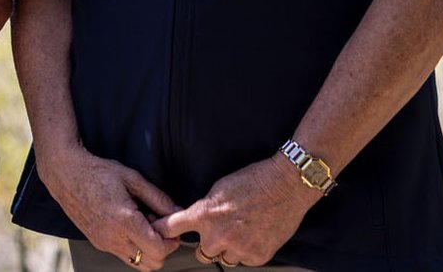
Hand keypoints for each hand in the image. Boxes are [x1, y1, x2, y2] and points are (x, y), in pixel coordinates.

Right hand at [38, 145, 180, 269]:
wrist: (66, 175)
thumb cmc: (99, 172)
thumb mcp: (133, 178)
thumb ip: (158, 198)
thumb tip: (178, 212)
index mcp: (124, 220)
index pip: (159, 249)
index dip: (171, 239)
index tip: (167, 223)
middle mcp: (113, 238)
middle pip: (152, 263)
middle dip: (162, 247)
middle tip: (157, 225)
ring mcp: (104, 243)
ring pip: (138, 264)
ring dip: (148, 250)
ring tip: (143, 226)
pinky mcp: (98, 244)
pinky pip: (125, 256)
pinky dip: (134, 247)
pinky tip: (129, 226)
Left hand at [151, 155, 317, 266]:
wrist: (286, 185)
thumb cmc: (253, 181)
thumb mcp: (219, 188)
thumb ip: (205, 209)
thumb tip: (196, 220)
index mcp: (204, 215)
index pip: (171, 228)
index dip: (162, 230)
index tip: (156, 233)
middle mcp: (218, 236)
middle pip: (202, 252)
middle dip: (209, 243)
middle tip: (222, 230)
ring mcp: (238, 248)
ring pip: (224, 258)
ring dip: (228, 249)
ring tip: (242, 231)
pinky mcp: (257, 256)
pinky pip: (244, 260)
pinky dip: (247, 251)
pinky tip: (255, 234)